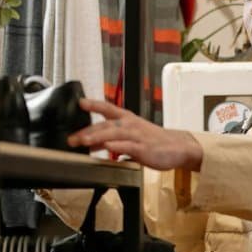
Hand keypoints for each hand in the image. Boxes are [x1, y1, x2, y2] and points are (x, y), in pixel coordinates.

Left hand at [68, 99, 203, 170]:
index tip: (80, 103)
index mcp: (128, 119)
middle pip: (106, 125)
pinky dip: (118, 146)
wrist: (179, 148)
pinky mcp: (144, 149)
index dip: (94, 104)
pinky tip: (108, 147)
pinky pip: (129, 146)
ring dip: (98, 136)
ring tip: (84, 141)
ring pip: (115, 134)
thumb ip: (111, 140)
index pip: (108, 108)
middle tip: (72, 138)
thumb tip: (91, 144)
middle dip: (87, 131)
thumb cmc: (155, 141)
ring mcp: (137, 136)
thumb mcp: (131, 137)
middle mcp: (131, 125)